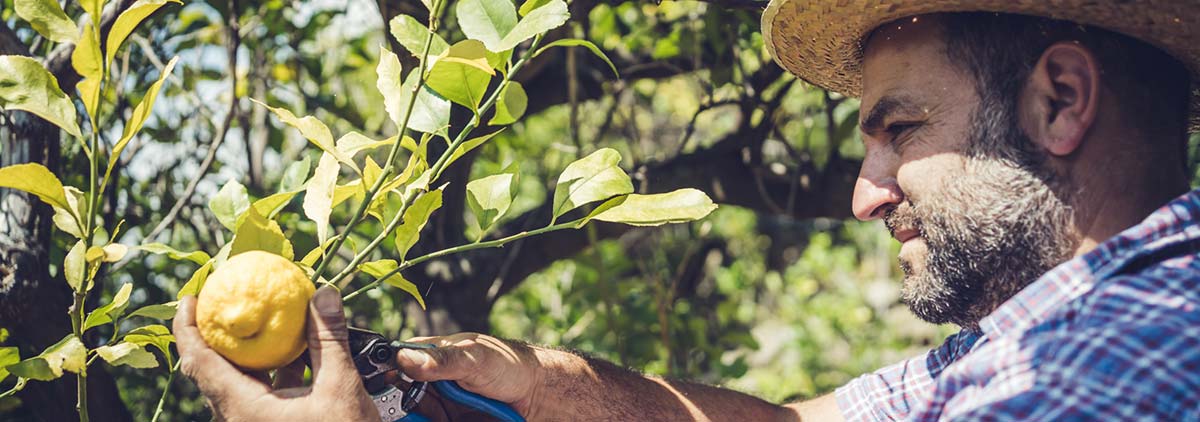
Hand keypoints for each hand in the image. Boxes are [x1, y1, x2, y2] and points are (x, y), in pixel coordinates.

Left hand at [174, 286, 379, 421]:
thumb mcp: (341, 387)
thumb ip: (328, 339)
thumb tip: (324, 295)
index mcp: (243, 410)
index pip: (200, 362)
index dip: (189, 328)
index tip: (192, 298)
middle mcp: (240, 420)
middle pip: (213, 371)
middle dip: (219, 334)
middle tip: (226, 302)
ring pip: (238, 384)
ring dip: (249, 353)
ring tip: (264, 322)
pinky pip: (259, 396)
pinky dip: (270, 371)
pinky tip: (295, 353)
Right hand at [395, 333, 553, 418]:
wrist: (537, 394)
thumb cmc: (509, 365)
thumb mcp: (474, 358)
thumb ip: (442, 360)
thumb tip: (405, 358)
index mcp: (431, 354)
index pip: (395, 361)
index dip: (384, 374)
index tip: (379, 387)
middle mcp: (429, 379)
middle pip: (396, 392)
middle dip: (390, 401)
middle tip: (388, 410)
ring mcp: (437, 402)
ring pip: (408, 412)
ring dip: (404, 415)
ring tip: (403, 416)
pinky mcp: (446, 419)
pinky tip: (418, 421)